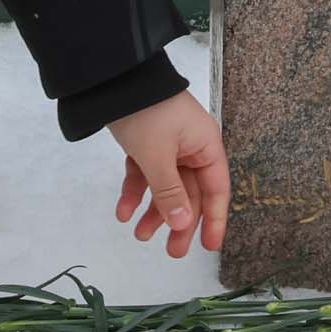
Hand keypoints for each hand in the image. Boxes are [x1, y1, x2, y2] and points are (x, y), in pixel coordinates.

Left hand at [107, 91, 229, 259]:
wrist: (114, 79)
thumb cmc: (147, 114)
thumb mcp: (158, 157)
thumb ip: (170, 192)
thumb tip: (183, 225)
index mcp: (206, 146)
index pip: (216, 190)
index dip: (214, 220)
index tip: (209, 247)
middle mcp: (191, 148)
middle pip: (189, 193)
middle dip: (178, 222)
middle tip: (171, 252)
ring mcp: (168, 146)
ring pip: (165, 186)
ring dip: (153, 211)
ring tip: (138, 235)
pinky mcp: (146, 143)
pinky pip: (145, 174)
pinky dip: (135, 192)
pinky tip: (122, 212)